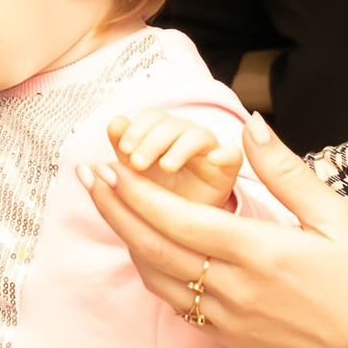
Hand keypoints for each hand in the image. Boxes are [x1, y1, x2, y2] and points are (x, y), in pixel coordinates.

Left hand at [81, 114, 347, 347]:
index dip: (137, 194)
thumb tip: (249, 125)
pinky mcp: (229, 337)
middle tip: (90, 177)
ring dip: (129, 242)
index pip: (179, 219)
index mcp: (258, 251)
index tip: (109, 167)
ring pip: (159, 278)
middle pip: (155, 247)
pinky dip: (154, 274)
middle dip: (116, 210)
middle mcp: (234, 287)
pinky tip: (145, 250)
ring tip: (110, 208)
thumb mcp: (334, 214)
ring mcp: (227, 317)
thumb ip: (286, 170)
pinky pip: (177, 305)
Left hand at [106, 104, 242, 209]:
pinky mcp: (226, 170)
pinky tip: (213, 160)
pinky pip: (233, 154)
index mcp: (161, 135)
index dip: (136, 127)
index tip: (123, 149)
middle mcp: (184, 138)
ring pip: (198, 134)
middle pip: (171, 124)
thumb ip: (124, 149)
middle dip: (151, 140)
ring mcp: (207, 152)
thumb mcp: (134, 175)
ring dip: (180, 147)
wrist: (180, 230)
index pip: (151, 117)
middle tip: (137, 163)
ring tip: (166, 166)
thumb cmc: (157, 196)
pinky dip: (224, 153)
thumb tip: (115, 123)